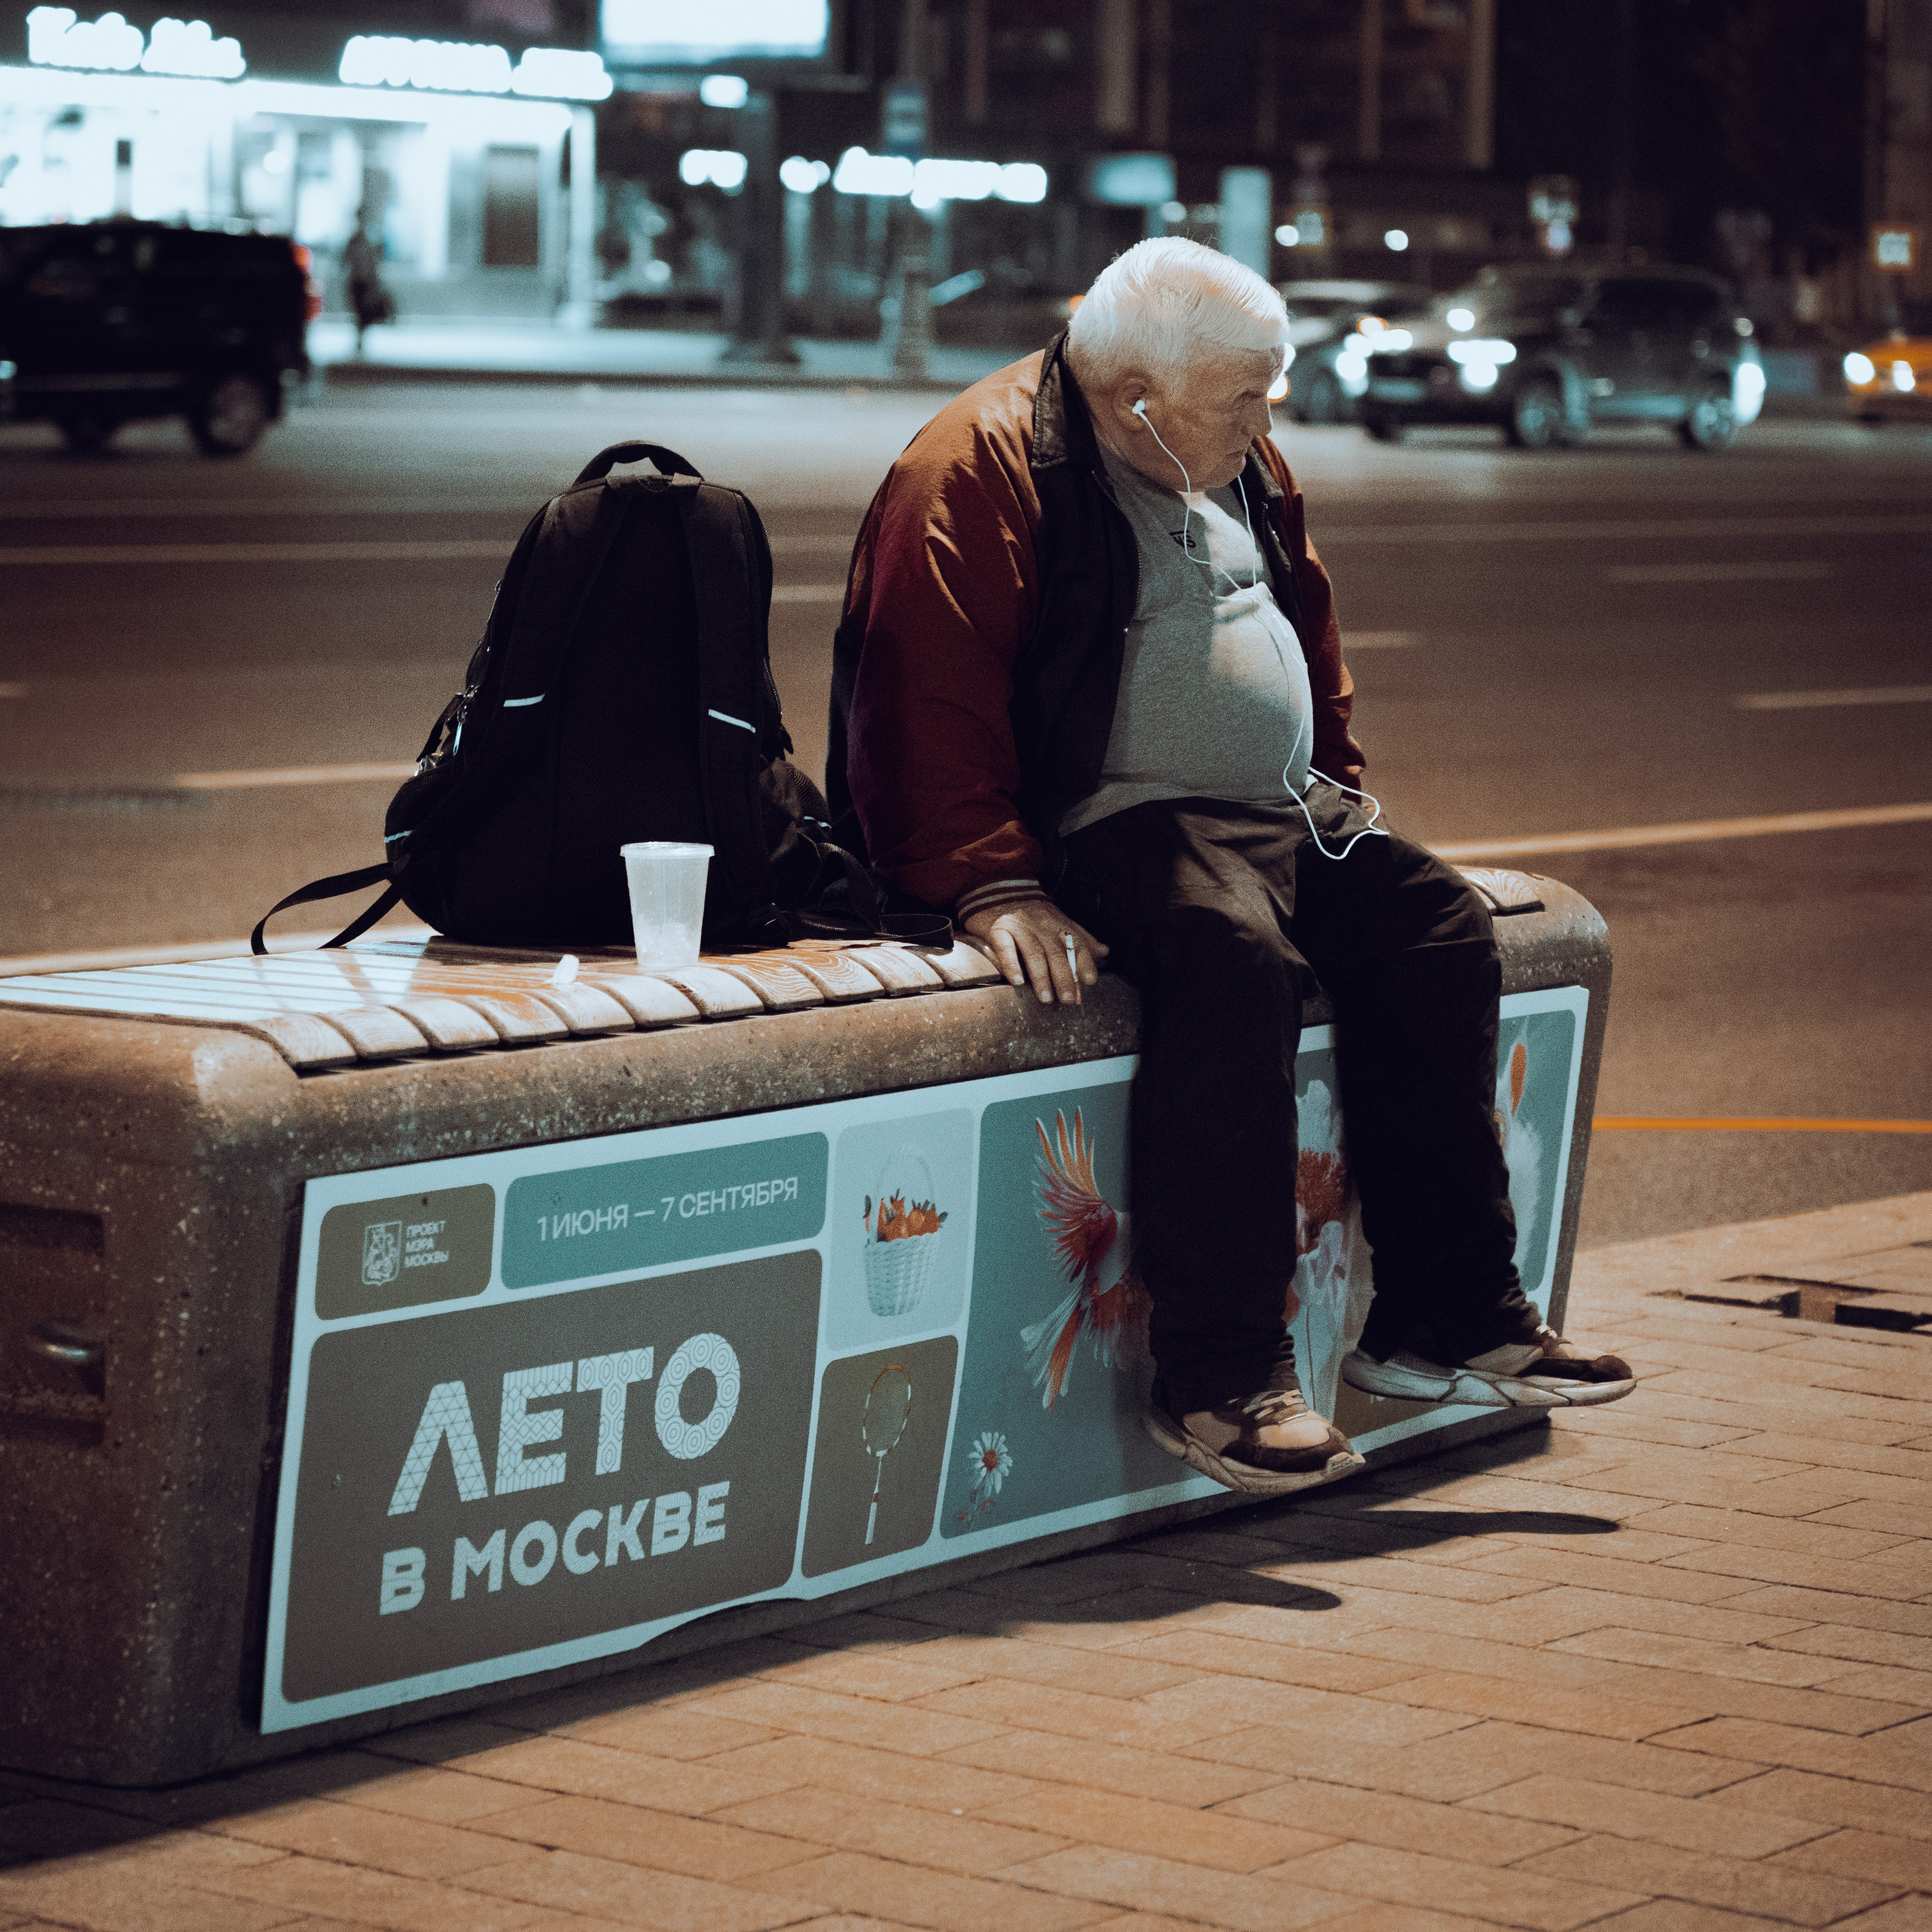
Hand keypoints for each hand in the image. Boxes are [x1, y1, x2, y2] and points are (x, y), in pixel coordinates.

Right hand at [962, 900, 1108, 1005]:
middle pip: (1056, 953)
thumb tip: (1104, 951)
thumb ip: (1081, 938)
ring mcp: (1020, 927)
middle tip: (1068, 999)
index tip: (1090, 981)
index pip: (1075, 944)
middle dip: (1064, 977)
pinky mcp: (998, 929)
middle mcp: (1042, 925)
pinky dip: (1011, 965)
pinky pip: (1005, 948)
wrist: (998, 892)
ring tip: (1045, 998)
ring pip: (1034, 953)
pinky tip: (1017, 981)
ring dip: (1041, 977)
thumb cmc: (1033, 914)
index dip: (1084, 962)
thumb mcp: (1059, 922)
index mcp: (1059, 924)